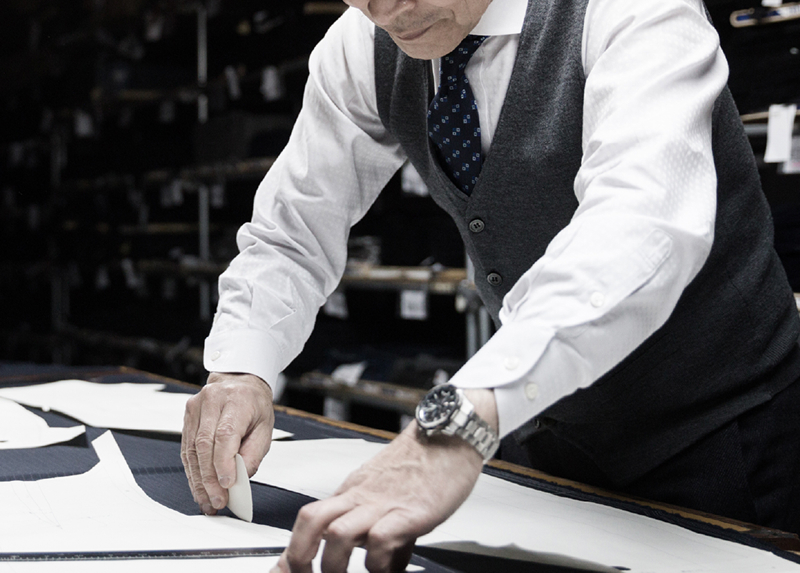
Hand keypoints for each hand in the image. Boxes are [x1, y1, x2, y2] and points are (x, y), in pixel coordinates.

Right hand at [181, 372, 273, 514]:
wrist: (239, 382)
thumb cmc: (254, 406)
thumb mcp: (265, 428)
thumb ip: (253, 453)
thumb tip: (239, 480)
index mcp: (237, 400)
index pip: (225, 435)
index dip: (224, 463)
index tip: (228, 485)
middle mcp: (212, 400)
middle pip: (205, 445)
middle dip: (210, 478)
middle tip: (217, 501)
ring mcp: (196, 407)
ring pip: (192, 450)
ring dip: (198, 480)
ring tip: (207, 501)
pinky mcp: (187, 417)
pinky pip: (187, 449)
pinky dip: (192, 471)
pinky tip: (199, 487)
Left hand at [271, 389, 496, 572]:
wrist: (451, 433)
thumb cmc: (425, 461)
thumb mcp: (391, 495)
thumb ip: (382, 529)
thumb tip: (384, 562)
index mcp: (353, 491)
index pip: (309, 517)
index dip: (293, 549)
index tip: (284, 570)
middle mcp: (361, 496)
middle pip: (311, 520)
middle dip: (299, 556)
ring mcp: (383, 503)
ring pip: (337, 532)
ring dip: (335, 565)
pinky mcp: (410, 511)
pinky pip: (381, 538)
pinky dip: (378, 562)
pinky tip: (386, 569)